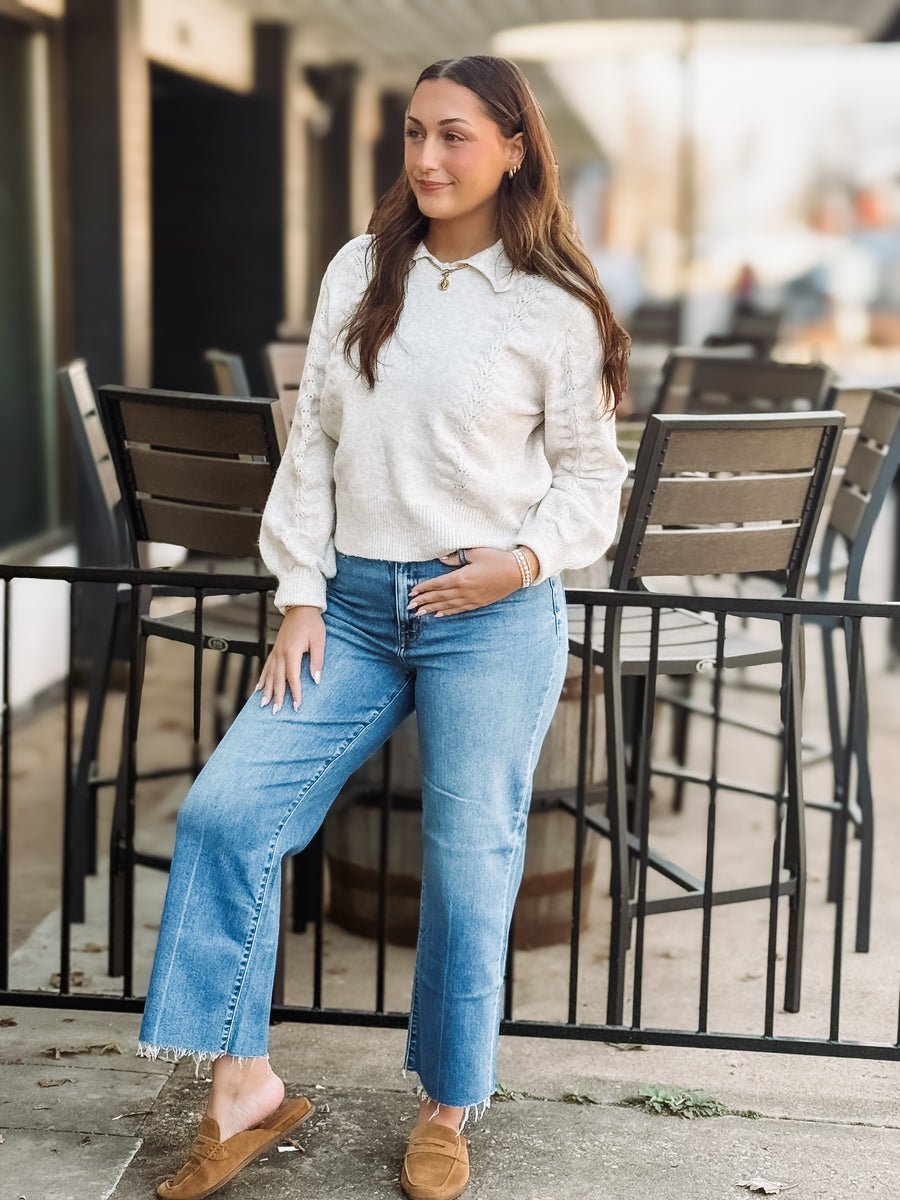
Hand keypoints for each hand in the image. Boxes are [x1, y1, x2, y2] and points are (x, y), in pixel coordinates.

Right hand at [255, 606, 324, 712]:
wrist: (301, 607)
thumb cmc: (312, 623)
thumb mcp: (319, 641)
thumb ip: (317, 660)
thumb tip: (316, 679)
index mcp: (291, 652)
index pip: (293, 677)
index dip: (295, 692)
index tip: (297, 705)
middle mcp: (281, 654)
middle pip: (278, 679)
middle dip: (277, 696)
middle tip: (276, 711)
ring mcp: (276, 651)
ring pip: (270, 675)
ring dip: (267, 690)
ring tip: (264, 704)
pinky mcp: (275, 649)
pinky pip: (266, 666)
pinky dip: (262, 678)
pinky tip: (259, 688)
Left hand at [407, 546, 536, 616]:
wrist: (517, 572)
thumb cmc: (497, 559)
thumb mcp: (475, 553)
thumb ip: (456, 557)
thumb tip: (441, 558)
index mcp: (461, 578)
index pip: (437, 585)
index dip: (424, 588)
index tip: (412, 592)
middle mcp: (464, 591)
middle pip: (439, 597)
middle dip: (423, 601)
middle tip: (410, 606)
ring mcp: (471, 599)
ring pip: (447, 606)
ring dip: (432, 609)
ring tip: (419, 613)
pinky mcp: (478, 603)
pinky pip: (459, 609)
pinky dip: (447, 612)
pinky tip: (439, 614)